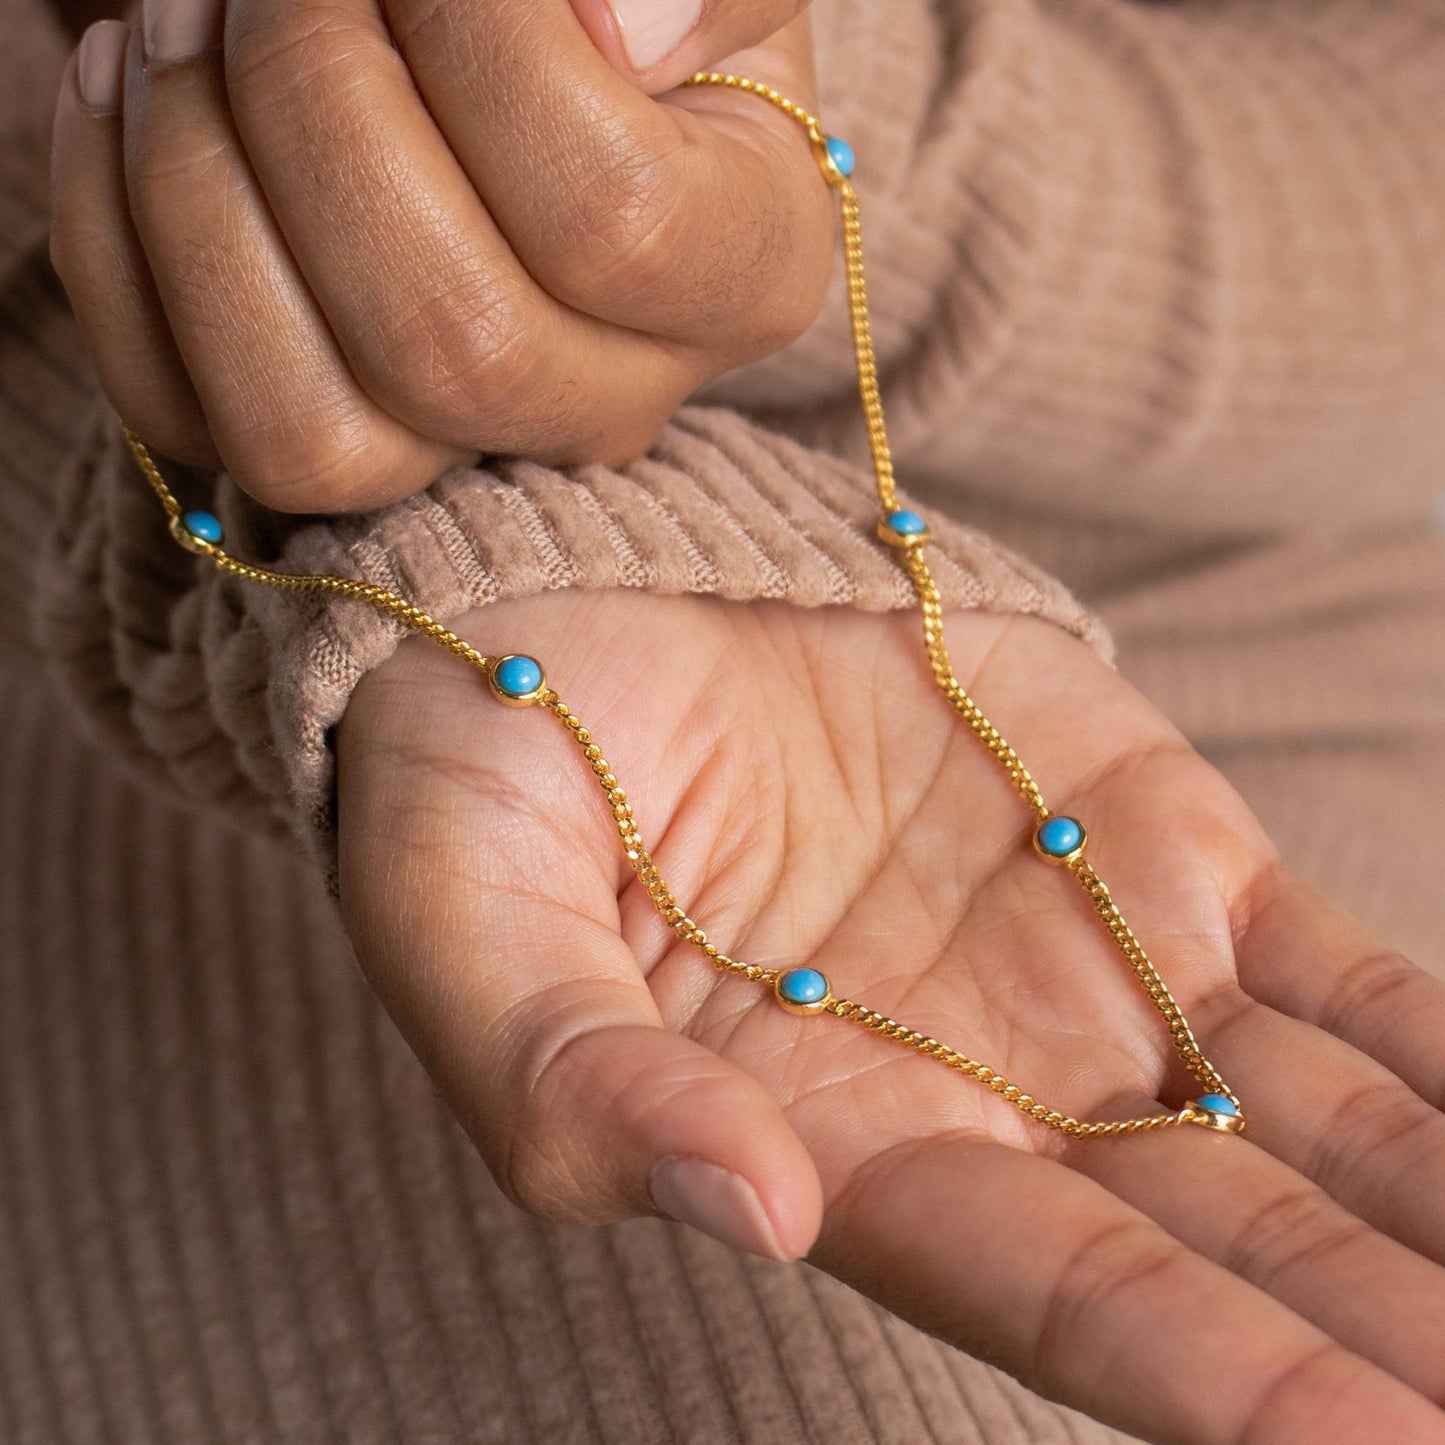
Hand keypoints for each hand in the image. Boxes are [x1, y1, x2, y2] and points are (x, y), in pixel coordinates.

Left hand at [49, 0, 828, 508]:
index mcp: (743, 273)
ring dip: (198, 188)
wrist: (523, 55)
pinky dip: (114, 236)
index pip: (612, 218)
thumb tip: (609, 28)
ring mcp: (463, 451)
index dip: (476, 44)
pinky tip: (131, 86)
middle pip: (450, 344)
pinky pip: (184, 413)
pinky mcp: (326, 443)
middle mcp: (616, 400)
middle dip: (316, 105)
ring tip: (189, 16)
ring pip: (308, 436)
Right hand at [337, 589, 1444, 1444]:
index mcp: (824, 1138)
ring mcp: (1085, 959)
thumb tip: (751, 1206)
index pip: (1038, 1286)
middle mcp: (983, 1085)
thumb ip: (573, 1083)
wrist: (579, 600)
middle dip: (1385, 1330)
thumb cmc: (479, 773)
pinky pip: (1337, 965)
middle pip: (1224, 1238)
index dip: (1197, 1370)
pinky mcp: (1149, 834)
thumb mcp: (467, 927)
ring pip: (1317, 1122)